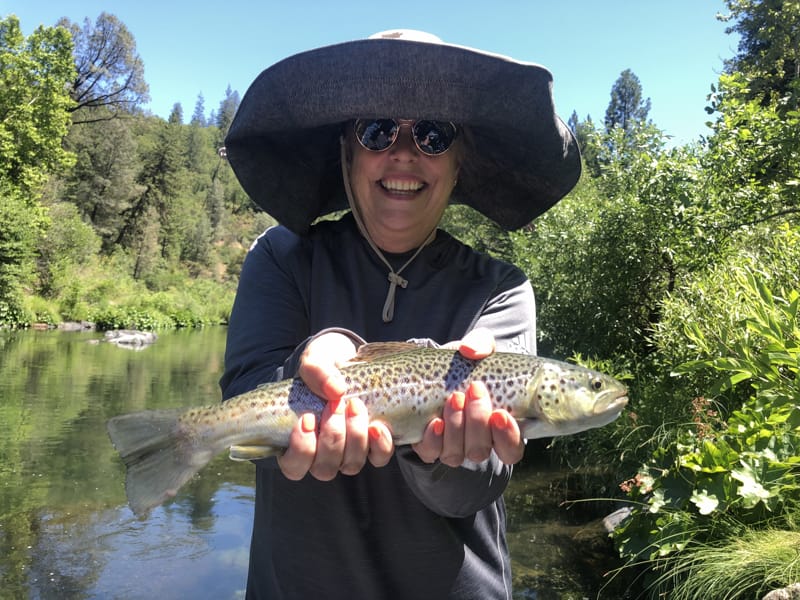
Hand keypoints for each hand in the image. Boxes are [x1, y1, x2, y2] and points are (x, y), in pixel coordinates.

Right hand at [277, 332, 393, 480]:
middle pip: (324, 468)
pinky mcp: (373, 445)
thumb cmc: (324, 366)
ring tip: (355, 406)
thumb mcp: (314, 360)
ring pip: (351, 465)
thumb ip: (317, 371)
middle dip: (332, 436)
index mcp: (298, 441)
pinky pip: (378, 458)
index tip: (307, 418)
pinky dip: (379, 445)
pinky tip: (377, 426)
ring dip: (354, 438)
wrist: (348, 360)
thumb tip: (336, 390)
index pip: (293, 466)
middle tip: (335, 404)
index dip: (301, 449)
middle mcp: (322, 455)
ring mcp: (348, 453)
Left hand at [412, 329, 524, 465]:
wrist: (432, 368)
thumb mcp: (477, 347)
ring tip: (454, 398)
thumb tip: (470, 350)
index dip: (508, 438)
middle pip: (480, 451)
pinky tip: (434, 420)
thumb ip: (481, 343)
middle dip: (477, 422)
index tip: (501, 414)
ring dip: (456, 428)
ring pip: (456, 454)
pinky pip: (430, 452)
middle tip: (474, 390)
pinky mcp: (428, 444)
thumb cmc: (465, 362)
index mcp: (498, 427)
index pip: (511, 450)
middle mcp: (476, 442)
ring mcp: (451, 446)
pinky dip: (432, 439)